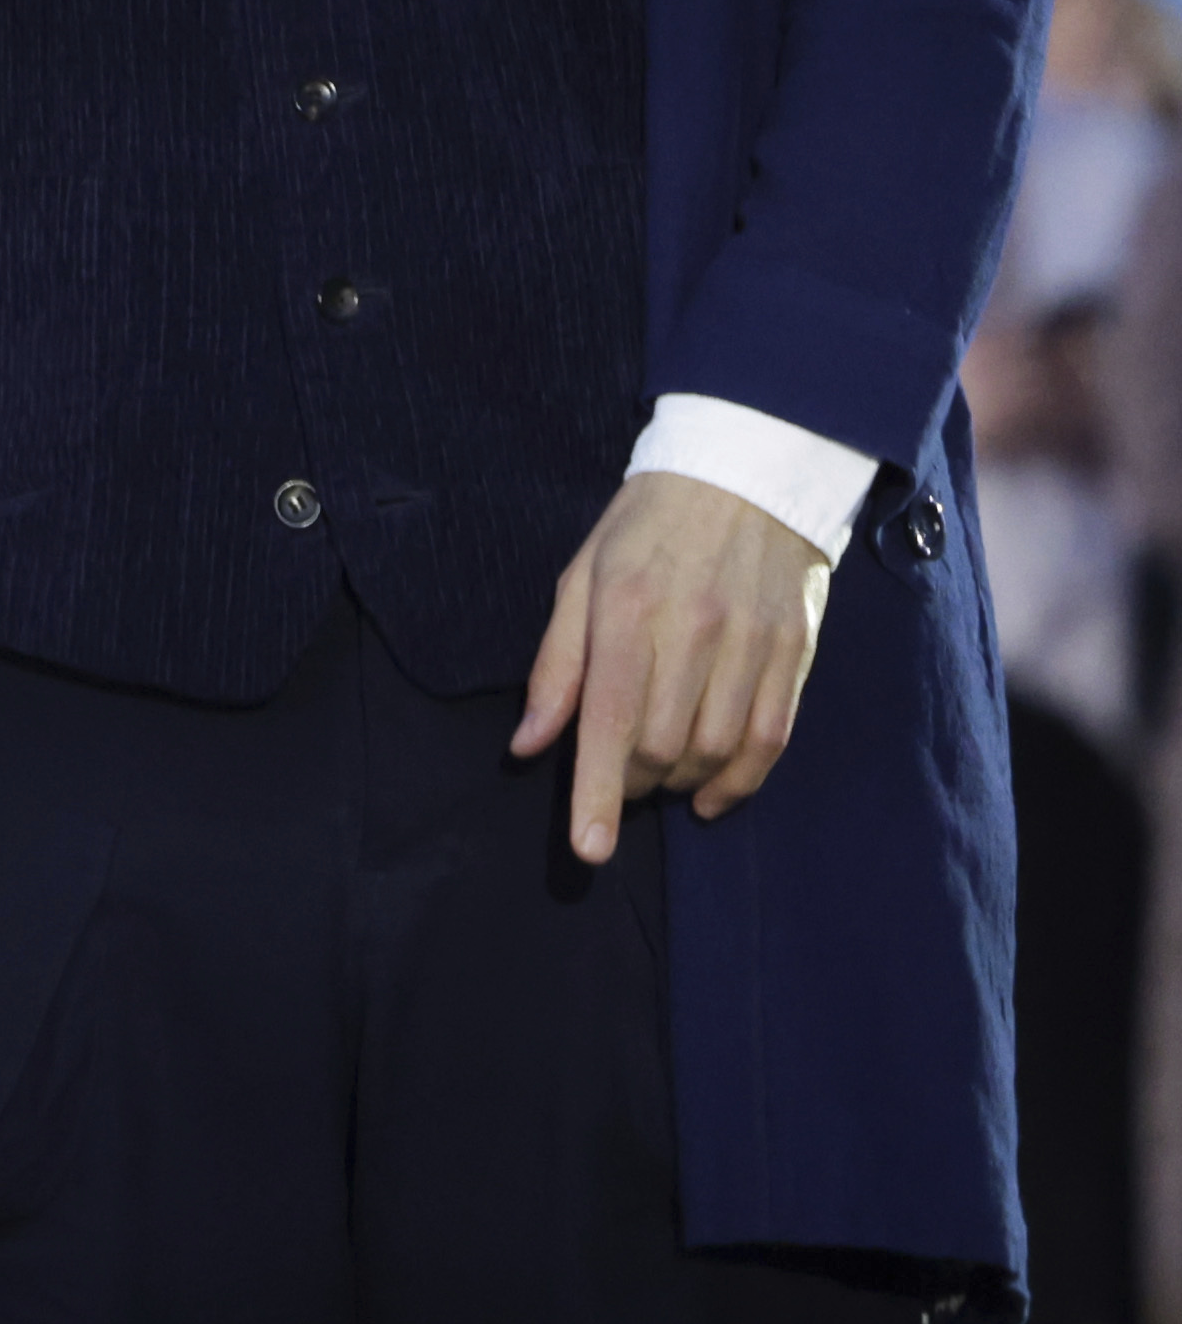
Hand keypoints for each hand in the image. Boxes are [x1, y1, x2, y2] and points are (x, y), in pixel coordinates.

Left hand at [513, 469, 831, 866]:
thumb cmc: (646, 528)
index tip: (588, 850)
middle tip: (615, 778)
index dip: (596, 793)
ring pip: (714, 752)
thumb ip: (556, 666)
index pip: (608, 720)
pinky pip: (769, 743)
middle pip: (660, 746)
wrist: (746, 472)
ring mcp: (752, 644)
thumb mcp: (580, 578)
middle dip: (630, 782)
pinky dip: (739, 782)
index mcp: (627, 608)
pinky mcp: (795, 654)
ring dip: (680, 783)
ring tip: (658, 776)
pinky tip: (711, 795)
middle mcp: (694, 631)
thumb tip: (529, 745)